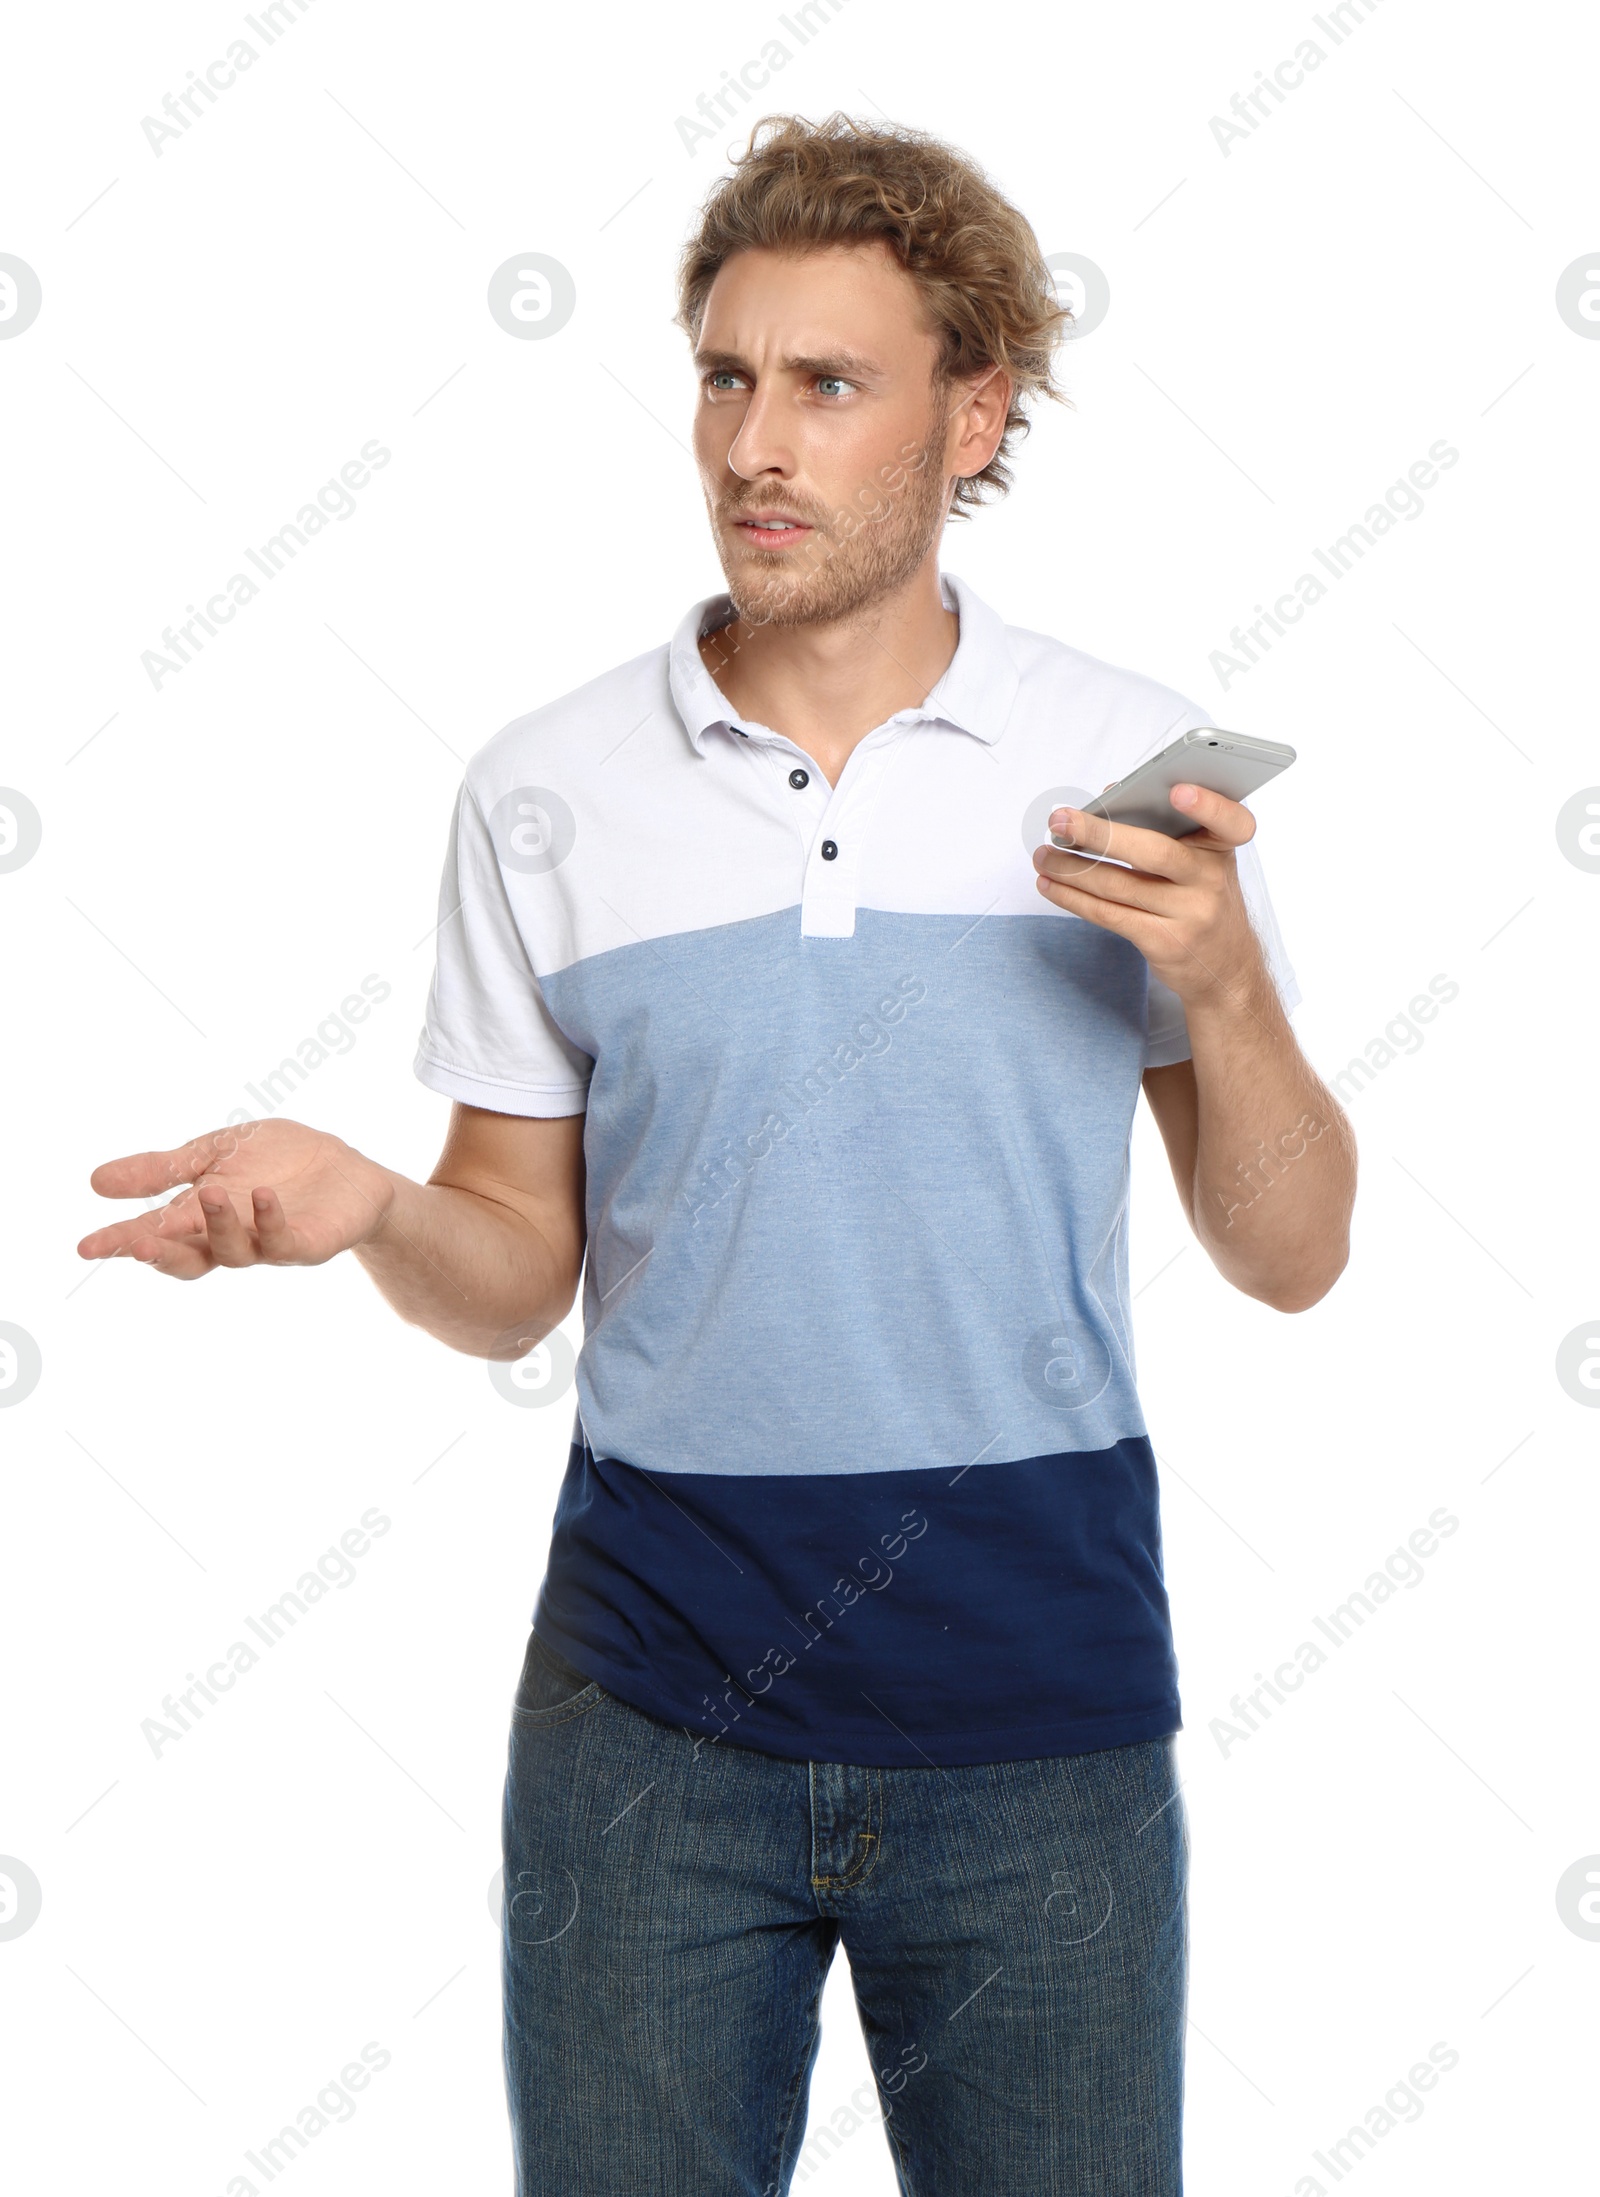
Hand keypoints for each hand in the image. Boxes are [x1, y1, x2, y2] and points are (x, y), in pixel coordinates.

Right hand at [77, 1118, 398, 1279]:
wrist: (347, 1169)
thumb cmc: (276, 1162)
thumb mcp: (212, 1154)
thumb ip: (162, 1171)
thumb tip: (95, 1182)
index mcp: (201, 1218)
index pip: (156, 1236)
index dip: (123, 1243)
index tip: (87, 1246)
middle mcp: (231, 1238)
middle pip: (189, 1257)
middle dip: (161, 1252)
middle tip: (134, 1243)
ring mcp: (269, 1244)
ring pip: (235, 1250)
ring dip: (219, 1224)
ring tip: (210, 1195)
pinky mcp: (308, 1243)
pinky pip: (286, 1241)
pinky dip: (272, 1220)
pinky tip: (263, 1196)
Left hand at [1032, 782, 1263, 1010]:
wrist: (1224, 965)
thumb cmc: (1200, 897)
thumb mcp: (1200, 861)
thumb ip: (1167, 829)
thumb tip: (1108, 797)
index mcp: (1222, 848)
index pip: (1233, 822)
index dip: (1209, 806)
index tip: (1178, 790)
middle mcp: (1211, 880)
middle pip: (1153, 853)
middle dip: (1098, 834)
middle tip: (1058, 822)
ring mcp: (1189, 914)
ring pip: (1119, 886)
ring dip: (1071, 869)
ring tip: (1043, 855)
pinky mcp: (1164, 943)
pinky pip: (1109, 915)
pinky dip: (1073, 898)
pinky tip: (1051, 885)